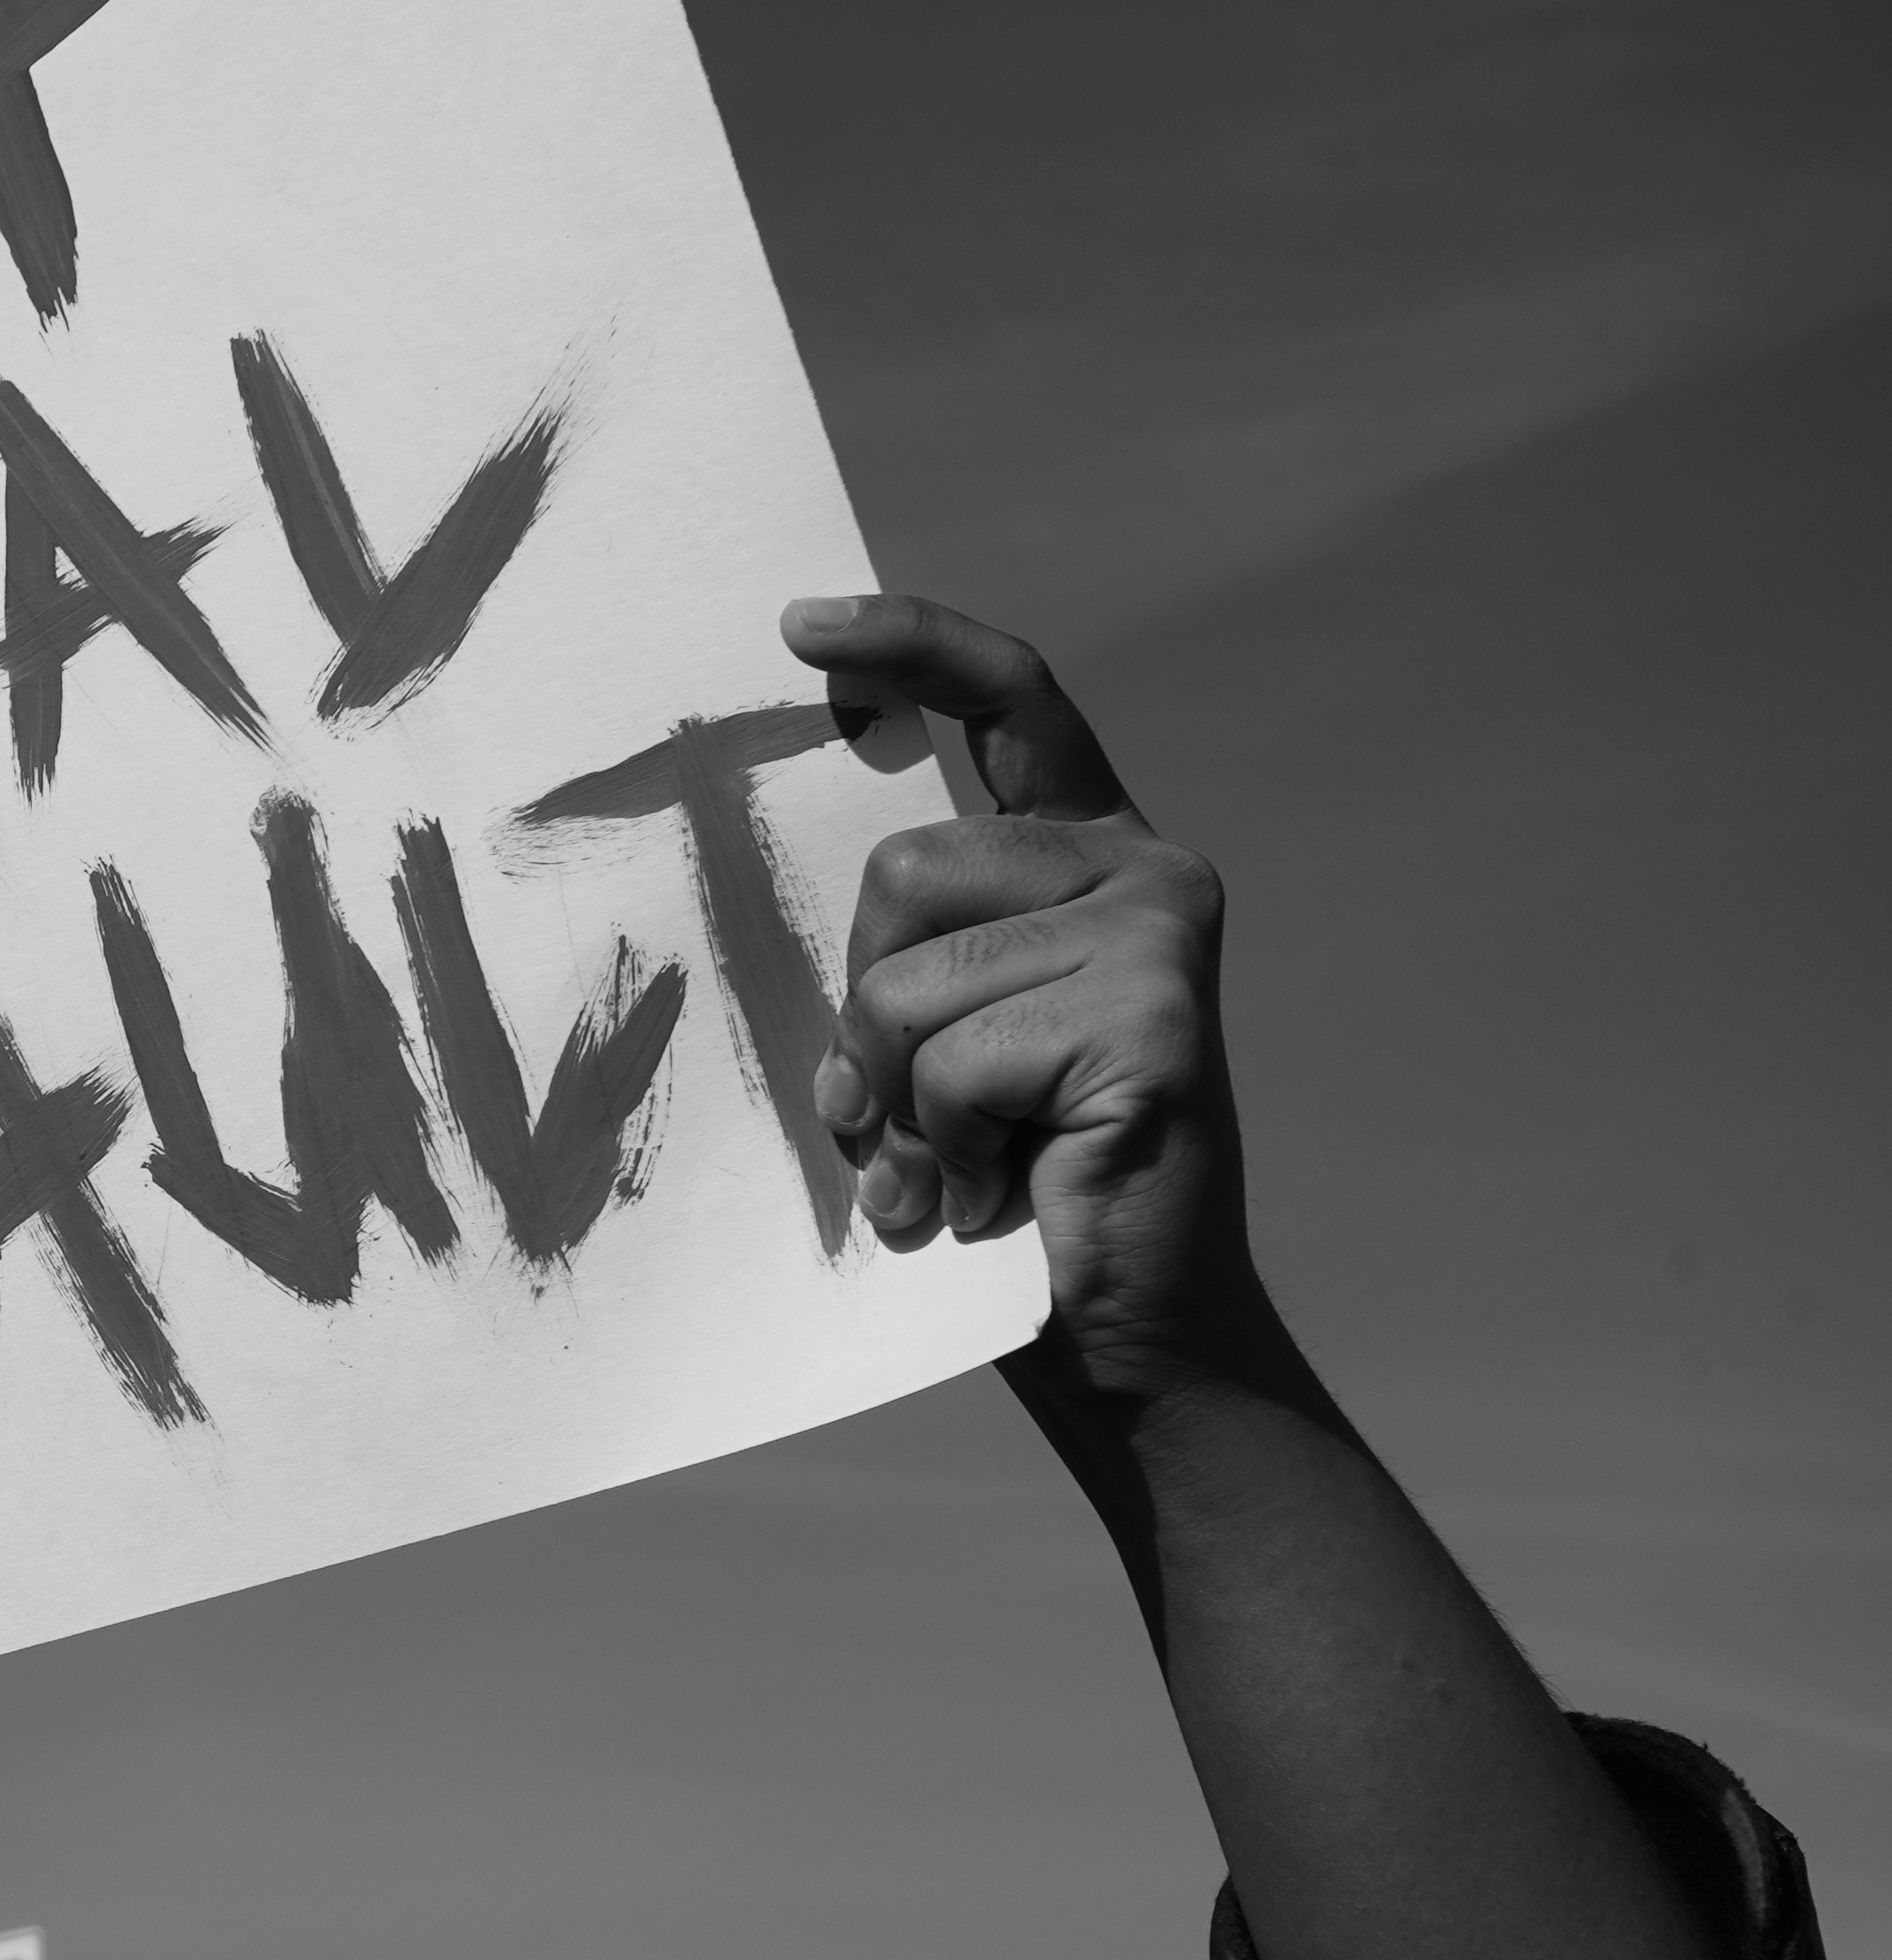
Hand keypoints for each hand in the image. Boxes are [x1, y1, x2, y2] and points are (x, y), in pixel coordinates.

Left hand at [788, 596, 1262, 1400]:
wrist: (1122, 1332)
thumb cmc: (1011, 1190)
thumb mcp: (933, 1046)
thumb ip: (901, 958)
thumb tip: (815, 921)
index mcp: (1086, 861)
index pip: (1009, 701)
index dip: (911, 644)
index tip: (800, 627)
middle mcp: (1143, 871)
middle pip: (901, 872)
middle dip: (866, 1010)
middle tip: (921, 1112)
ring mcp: (1158, 934)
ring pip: (910, 979)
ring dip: (905, 1100)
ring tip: (971, 1162)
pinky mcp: (1154, 1015)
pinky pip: (951, 1059)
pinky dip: (947, 1145)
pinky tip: (1005, 1188)